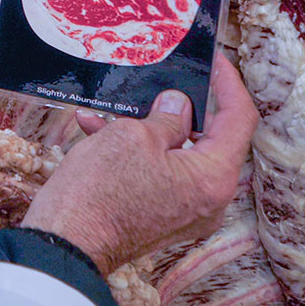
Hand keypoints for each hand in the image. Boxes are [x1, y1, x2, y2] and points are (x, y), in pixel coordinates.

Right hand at [20, 54, 258, 274]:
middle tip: (162, 81)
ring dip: (148, 129)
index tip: (214, 62)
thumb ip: (166, 115)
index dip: (228, 85)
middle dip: (180, 108)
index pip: (239, 120)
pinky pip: (158, 175)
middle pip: (208, 140)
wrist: (65, 243)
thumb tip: (178, 105)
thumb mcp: (132, 136)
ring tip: (115, 109)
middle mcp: (208, 200)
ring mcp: (185, 212)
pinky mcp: (160, 218)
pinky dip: (135, 154)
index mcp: (213, 177)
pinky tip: (98, 131)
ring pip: (178, 156)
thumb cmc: (97, 192)